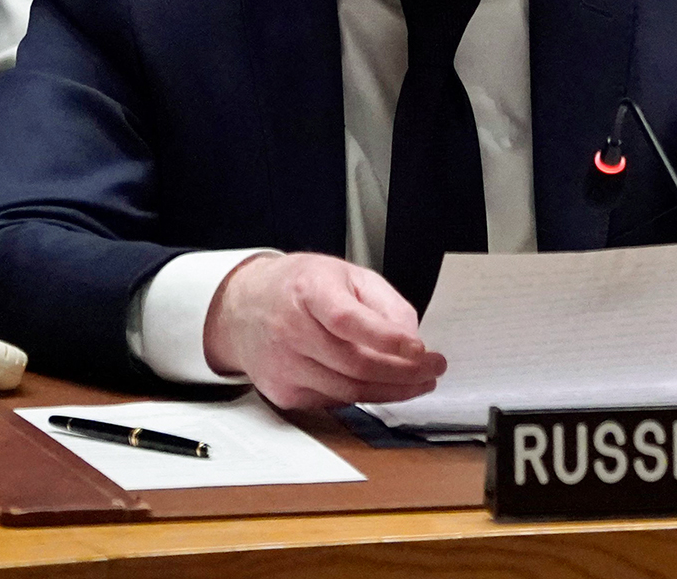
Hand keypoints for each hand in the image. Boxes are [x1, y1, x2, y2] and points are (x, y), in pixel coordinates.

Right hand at [202, 253, 445, 408]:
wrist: (244, 308)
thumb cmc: (300, 287)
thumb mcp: (348, 275)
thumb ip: (385, 304)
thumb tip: (412, 340)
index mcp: (308, 291)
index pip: (349, 321)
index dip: (388, 339)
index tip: (421, 349)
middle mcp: (290, 330)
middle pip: (355, 365)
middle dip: (404, 373)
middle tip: (433, 369)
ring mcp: (283, 366)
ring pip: (349, 391)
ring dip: (392, 391)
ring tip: (419, 382)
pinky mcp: (283, 393)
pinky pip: (334, 401)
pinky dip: (364, 395)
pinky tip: (381, 384)